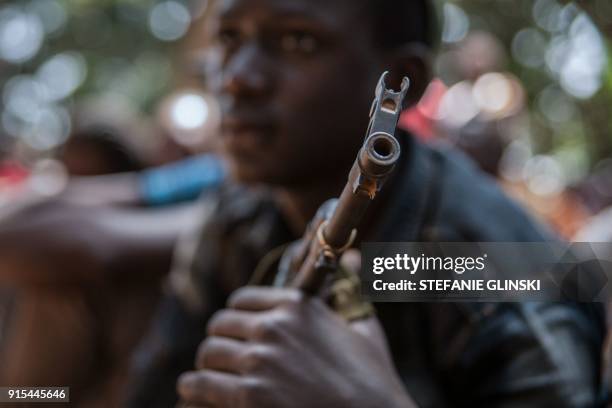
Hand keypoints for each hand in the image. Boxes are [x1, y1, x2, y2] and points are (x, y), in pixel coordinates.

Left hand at [177, 286, 415, 407]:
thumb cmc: (373, 381)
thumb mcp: (365, 328)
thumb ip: (353, 287)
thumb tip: (354, 256)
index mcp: (297, 306)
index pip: (241, 300)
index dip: (236, 319)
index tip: (238, 335)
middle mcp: (274, 327)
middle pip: (219, 325)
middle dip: (221, 343)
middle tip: (224, 361)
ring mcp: (260, 361)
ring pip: (208, 354)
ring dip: (207, 368)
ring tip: (209, 380)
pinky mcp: (249, 396)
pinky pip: (199, 384)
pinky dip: (193, 390)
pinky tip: (197, 395)